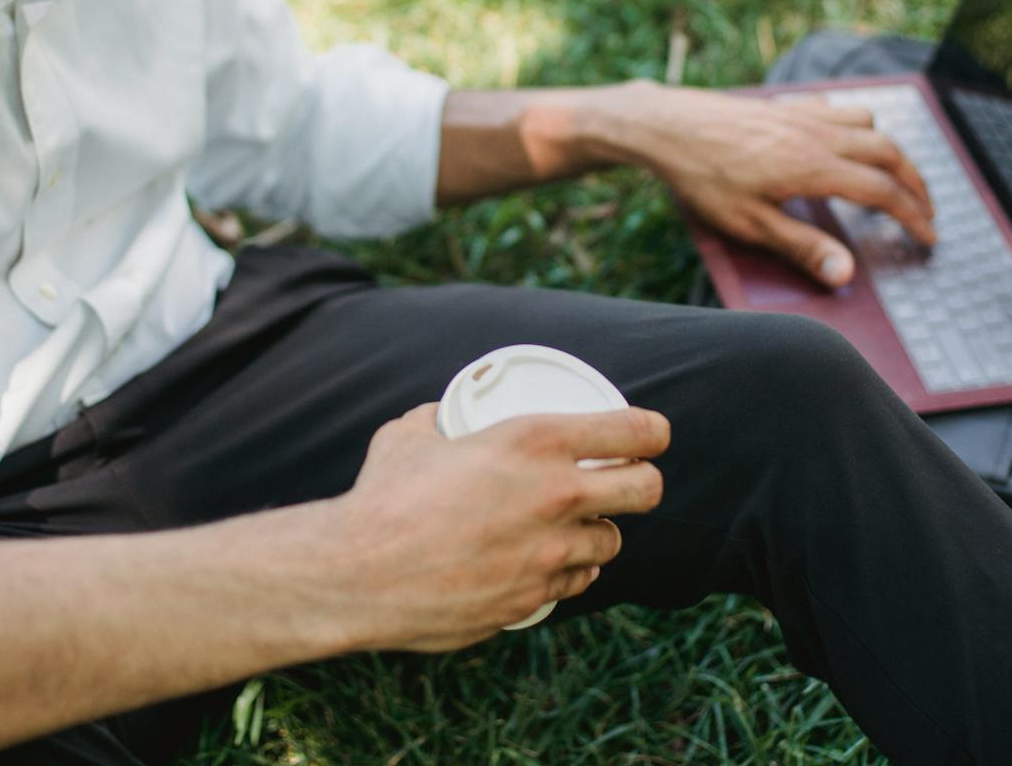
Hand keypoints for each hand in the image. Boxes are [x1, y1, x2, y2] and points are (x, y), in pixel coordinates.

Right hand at [329, 404, 668, 651]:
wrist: (358, 573)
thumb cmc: (382, 496)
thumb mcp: (411, 434)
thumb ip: (438, 419)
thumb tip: (441, 413)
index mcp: (537, 440)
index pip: (633, 430)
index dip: (652, 431)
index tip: (652, 435)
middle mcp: (557, 495)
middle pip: (646, 489)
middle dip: (643, 482)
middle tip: (626, 481)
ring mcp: (550, 552)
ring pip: (613, 541)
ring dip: (600, 531)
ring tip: (580, 525)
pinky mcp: (534, 597)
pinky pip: (576, 581)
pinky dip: (570, 570)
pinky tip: (555, 562)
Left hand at [603, 83, 935, 286]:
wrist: (666, 125)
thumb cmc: (703, 178)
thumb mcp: (749, 224)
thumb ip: (802, 247)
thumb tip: (847, 273)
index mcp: (816, 167)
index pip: (883, 192)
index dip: (913, 216)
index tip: (929, 236)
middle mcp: (819, 134)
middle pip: (889, 153)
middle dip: (915, 183)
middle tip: (926, 210)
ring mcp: (803, 115)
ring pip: (869, 124)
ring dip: (890, 151)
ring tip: (895, 177)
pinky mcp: (786, 105)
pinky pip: (839, 108)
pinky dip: (859, 125)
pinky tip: (848, 142)